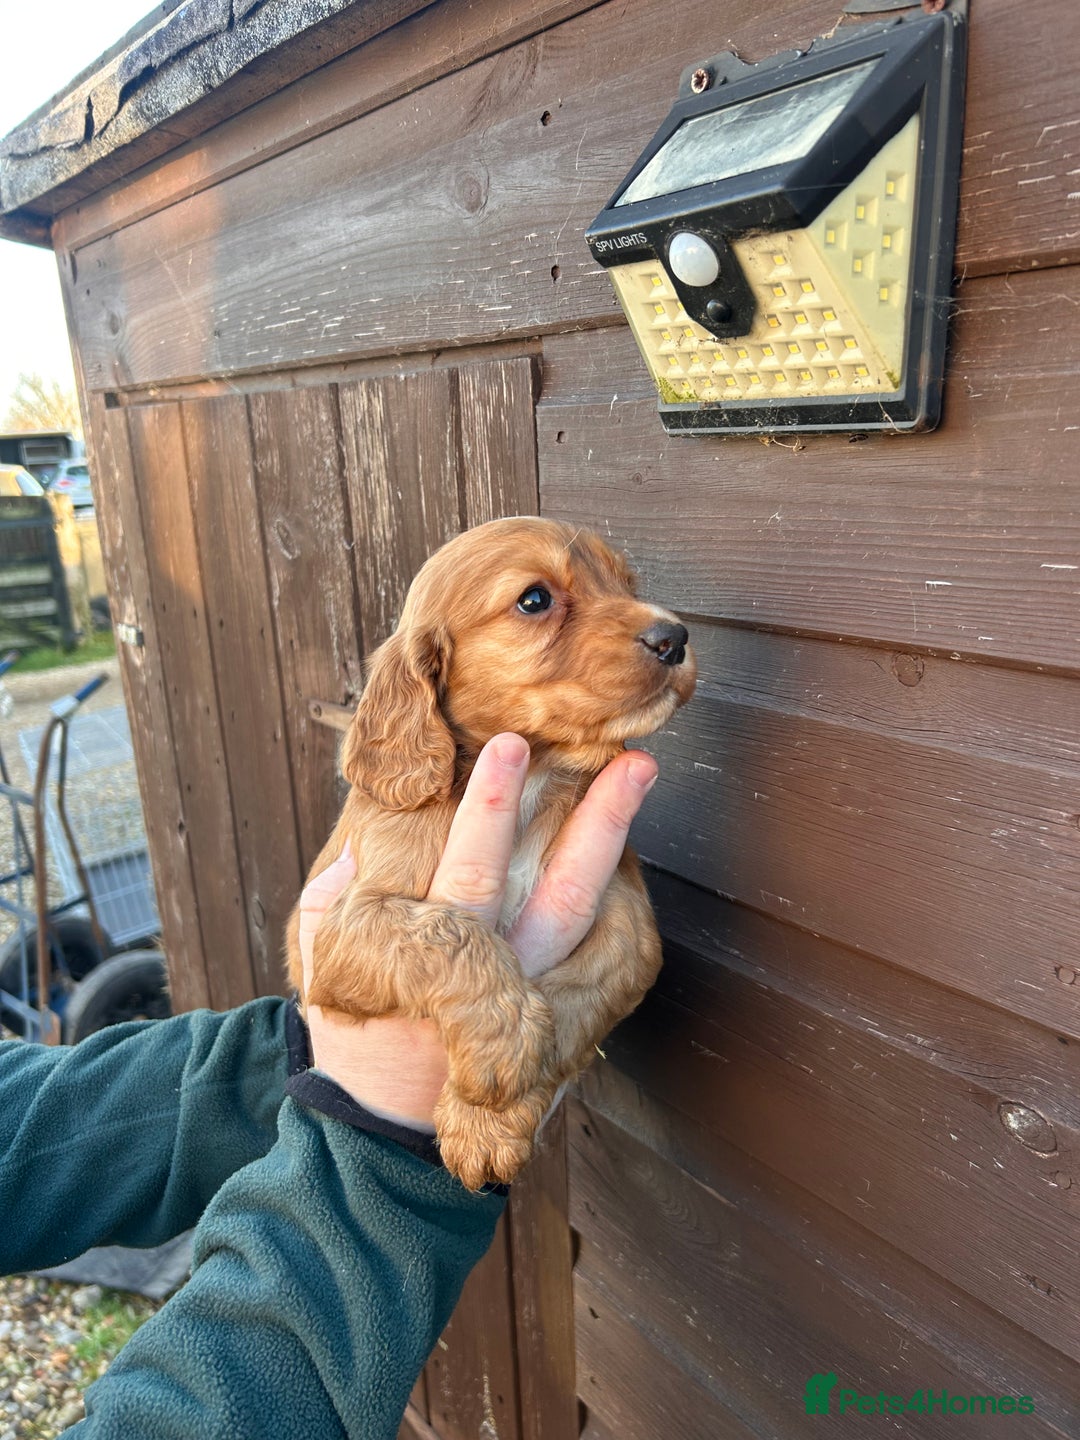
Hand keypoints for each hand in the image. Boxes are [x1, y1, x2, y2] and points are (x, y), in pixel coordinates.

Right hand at [298, 733, 657, 1128]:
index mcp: (433, 960)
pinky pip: (608, 960)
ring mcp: (540, 1008)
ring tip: (637, 781)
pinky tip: (627, 849)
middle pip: (560, 893)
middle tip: (624, 761)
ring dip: (615, 846)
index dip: (491, 809)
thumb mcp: (324, 958)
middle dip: (595, 821)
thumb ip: (336, 893)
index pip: (470, 871)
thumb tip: (369, 831)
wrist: (386, 1127)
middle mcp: (500, 985)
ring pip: (588, 919)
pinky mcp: (566, 1023)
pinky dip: (622, 900)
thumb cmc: (356, 1026)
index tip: (508, 748)